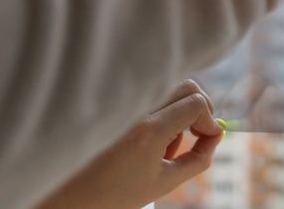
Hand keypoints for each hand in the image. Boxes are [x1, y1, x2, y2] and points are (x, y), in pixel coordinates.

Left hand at [37, 80, 223, 208]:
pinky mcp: (113, 107)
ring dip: (180, 111)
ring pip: (170, 89)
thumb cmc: (111, 196)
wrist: (67, 197)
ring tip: (168, 144)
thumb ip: (198, 159)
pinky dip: (161, 111)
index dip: (210, 121)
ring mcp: (123, 106)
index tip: (209, 140)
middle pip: (187, 86)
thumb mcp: (163, 183)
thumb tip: (216, 136)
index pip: (196, 103)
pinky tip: (151, 138)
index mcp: (148, 131)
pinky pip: (150, 96)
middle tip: (198, 133)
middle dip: (201, 108)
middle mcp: (135, 111)